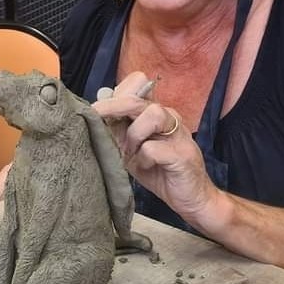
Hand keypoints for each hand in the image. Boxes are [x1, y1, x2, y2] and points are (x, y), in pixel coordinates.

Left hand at [91, 72, 221, 223]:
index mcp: (155, 114)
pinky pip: (153, 148)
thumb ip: (118, 133)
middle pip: (138, 99)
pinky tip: (146, 167)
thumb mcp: (131, 150)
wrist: (191, 198)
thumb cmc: (159, 172)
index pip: (137, 84)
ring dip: (133, 134)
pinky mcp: (182, 154)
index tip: (95, 109)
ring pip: (151, 115)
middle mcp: (169, 118)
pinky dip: (143, 159)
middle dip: (111, 107)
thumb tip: (92, 118)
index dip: (115, 94)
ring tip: (131, 153)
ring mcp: (178, 134)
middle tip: (94, 115)